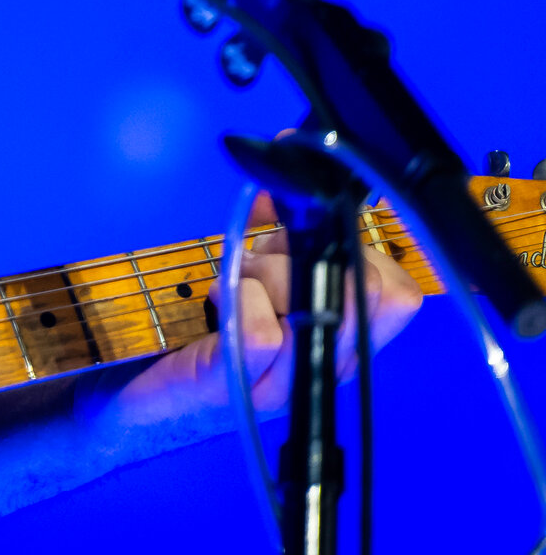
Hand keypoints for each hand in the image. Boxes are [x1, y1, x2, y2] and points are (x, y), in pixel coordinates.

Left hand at [113, 193, 424, 430]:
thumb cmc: (219, 326)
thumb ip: (290, 233)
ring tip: (238, 282)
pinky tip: (221, 298)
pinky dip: (241, 299)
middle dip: (308, 254)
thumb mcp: (267, 270)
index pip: (398, 294)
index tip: (308, 217)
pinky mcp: (232, 389)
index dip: (357, 243)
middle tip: (264, 260)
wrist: (155, 393)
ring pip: (313, 309)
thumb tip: (290, 161)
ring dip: (267, 273)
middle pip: (364, 292)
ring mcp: (283, 386)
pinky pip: (265, 336)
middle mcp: (325, 369)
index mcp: (342, 340)